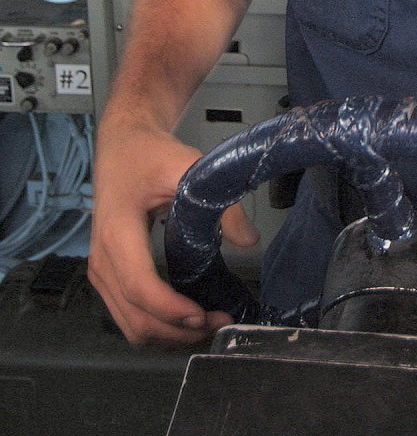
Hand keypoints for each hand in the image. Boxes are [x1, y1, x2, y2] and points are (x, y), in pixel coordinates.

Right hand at [88, 115, 257, 346]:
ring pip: (130, 326)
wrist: (123, 146)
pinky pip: (128, 317)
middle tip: (219, 324)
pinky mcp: (108, 277)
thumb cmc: (150, 155)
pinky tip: (188, 320)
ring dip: (169, 336)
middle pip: (135, 318)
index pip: (139, 286)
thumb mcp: (187, 167)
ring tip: (209, 326)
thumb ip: (219, 202)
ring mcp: (101, 273)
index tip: (203, 316)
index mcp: (117, 232)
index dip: (170, 310)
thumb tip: (249, 239)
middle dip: (178, 332)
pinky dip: (158, 328)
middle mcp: (102, 260)